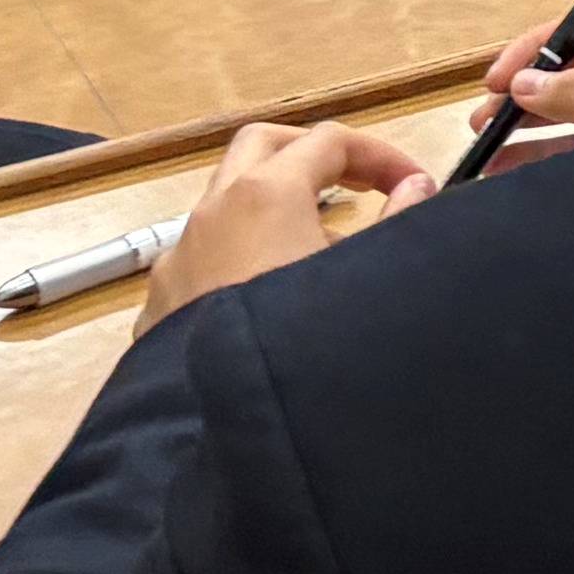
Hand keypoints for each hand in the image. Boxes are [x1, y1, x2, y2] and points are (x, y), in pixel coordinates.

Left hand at [138, 117, 431, 324]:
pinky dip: (237, 257)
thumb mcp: (368, 279)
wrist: (227, 432)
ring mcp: (177, 259)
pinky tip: (265, 304)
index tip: (415, 183)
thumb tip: (414, 186)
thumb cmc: (308, 346)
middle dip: (311, 154)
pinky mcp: (158, 307)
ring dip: (272, 208)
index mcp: (264, 194)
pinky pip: (201, 260)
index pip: (328, 141)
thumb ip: (398, 221)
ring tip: (317, 255)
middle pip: (261, 146)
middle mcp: (212, 213)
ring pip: (223, 204)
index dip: (380, 153)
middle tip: (355, 184)